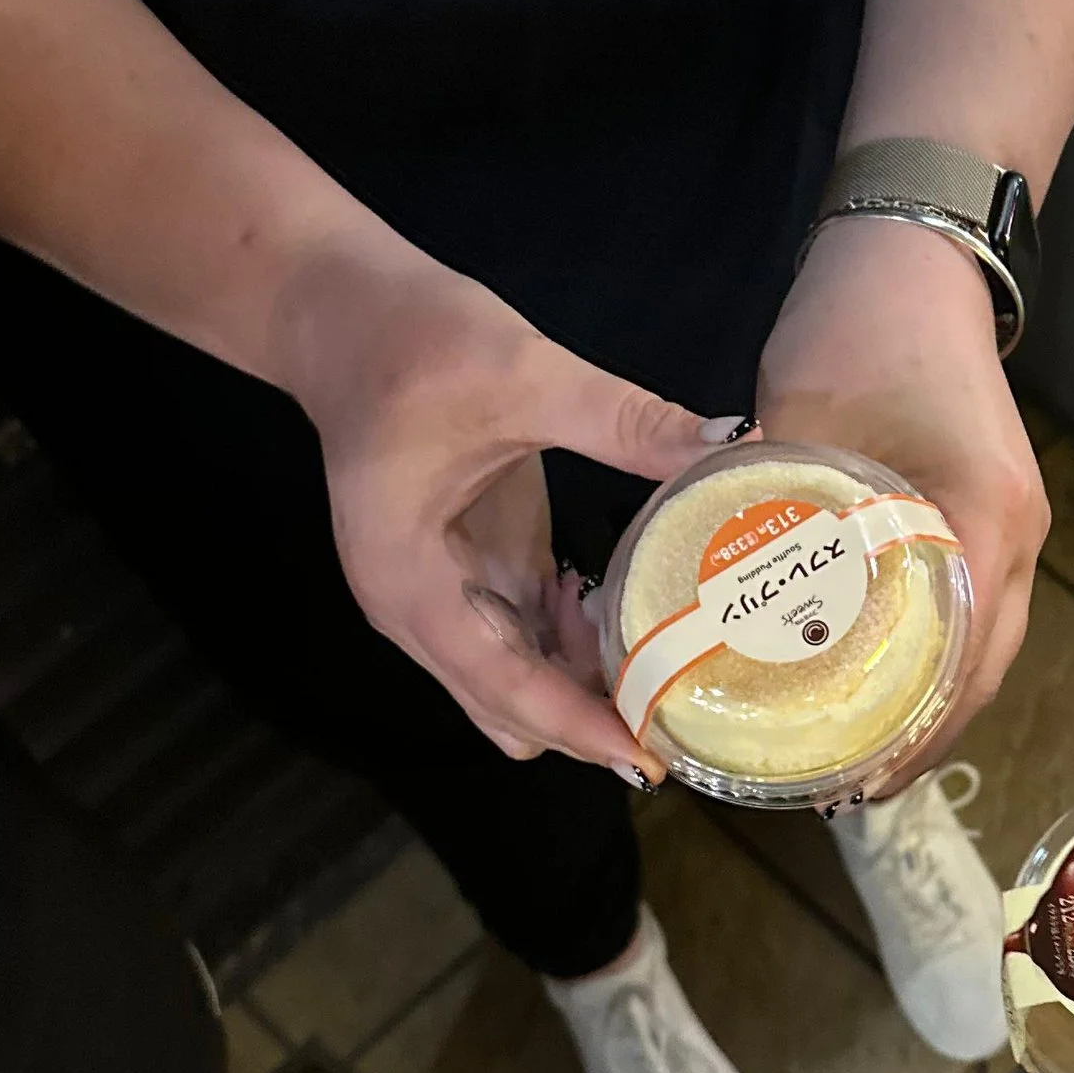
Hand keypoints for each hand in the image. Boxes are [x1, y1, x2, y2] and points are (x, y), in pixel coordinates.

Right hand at [269, 242, 736, 769]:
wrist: (342, 311)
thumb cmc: (411, 341)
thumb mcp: (522, 373)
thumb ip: (624, 419)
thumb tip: (732, 444)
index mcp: (411, 585)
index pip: (504, 688)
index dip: (579, 727)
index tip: (652, 761)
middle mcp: (421, 612)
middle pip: (510, 710)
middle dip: (590, 722)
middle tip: (687, 717)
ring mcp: (447, 596)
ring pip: (521, 685)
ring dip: (589, 687)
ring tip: (679, 670)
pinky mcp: (474, 570)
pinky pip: (530, 640)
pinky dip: (579, 644)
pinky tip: (637, 611)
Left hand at [757, 211, 1046, 775]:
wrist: (913, 250)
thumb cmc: (859, 326)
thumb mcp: (796, 419)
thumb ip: (759, 501)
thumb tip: (702, 585)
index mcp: (981, 516)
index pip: (964, 660)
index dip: (915, 733)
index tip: (856, 782)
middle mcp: (1017, 532)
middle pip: (986, 669)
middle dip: (927, 737)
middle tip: (849, 787)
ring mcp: (1015, 520)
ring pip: (988, 643)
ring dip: (936, 702)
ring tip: (862, 752)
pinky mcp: (994, 507)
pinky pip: (978, 607)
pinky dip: (940, 654)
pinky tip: (880, 677)